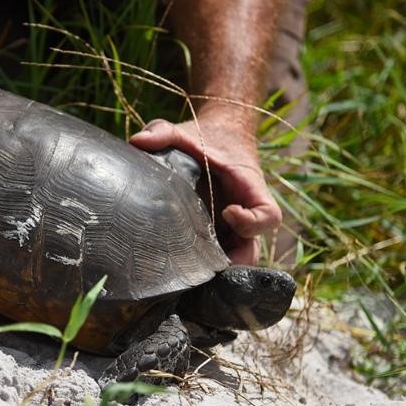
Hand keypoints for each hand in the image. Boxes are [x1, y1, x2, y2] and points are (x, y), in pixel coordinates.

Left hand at [129, 105, 281, 263]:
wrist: (213, 137)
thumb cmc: (203, 136)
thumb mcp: (182, 130)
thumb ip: (162, 132)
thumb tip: (137, 140)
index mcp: (248, 188)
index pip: (268, 215)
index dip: (252, 222)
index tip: (227, 211)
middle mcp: (244, 212)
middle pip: (252, 250)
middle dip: (231, 262)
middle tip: (201, 266)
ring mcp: (231, 227)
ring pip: (234, 260)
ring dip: (213, 269)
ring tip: (185, 275)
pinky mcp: (216, 232)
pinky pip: (216, 256)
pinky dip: (201, 265)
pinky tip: (176, 267)